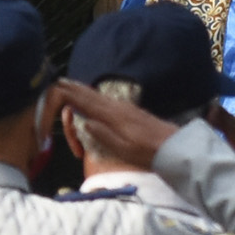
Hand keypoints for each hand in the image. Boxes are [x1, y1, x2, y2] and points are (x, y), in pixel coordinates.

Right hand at [49, 81, 177, 172]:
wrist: (175, 147)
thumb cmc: (148, 153)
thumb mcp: (124, 150)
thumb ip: (104, 135)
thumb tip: (85, 121)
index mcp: (114, 117)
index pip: (88, 103)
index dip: (72, 95)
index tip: (58, 87)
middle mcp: (119, 108)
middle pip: (92, 96)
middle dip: (76, 89)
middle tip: (60, 81)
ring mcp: (127, 108)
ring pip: (100, 97)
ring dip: (85, 91)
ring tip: (73, 86)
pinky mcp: (133, 112)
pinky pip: (108, 101)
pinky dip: (96, 97)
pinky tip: (96, 98)